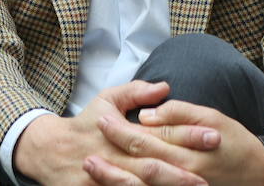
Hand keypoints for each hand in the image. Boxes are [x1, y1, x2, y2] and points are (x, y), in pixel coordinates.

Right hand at [14, 82, 215, 185]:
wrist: (49, 151)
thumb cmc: (84, 124)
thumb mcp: (106, 100)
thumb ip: (136, 93)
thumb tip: (165, 86)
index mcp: (119, 133)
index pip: (159, 135)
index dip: (187, 135)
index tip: (214, 135)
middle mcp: (115, 158)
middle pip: (154, 167)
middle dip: (184, 171)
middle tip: (214, 173)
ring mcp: (105, 180)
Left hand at [85, 100, 263, 185]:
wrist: (260, 172)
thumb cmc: (234, 140)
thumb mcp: (211, 117)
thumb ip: (178, 114)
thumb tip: (146, 114)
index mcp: (186, 151)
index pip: (145, 140)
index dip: (120, 130)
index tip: (100, 119)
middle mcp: (182, 174)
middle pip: (139, 165)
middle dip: (111, 157)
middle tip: (86, 149)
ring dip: (115, 179)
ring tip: (91, 167)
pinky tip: (115, 184)